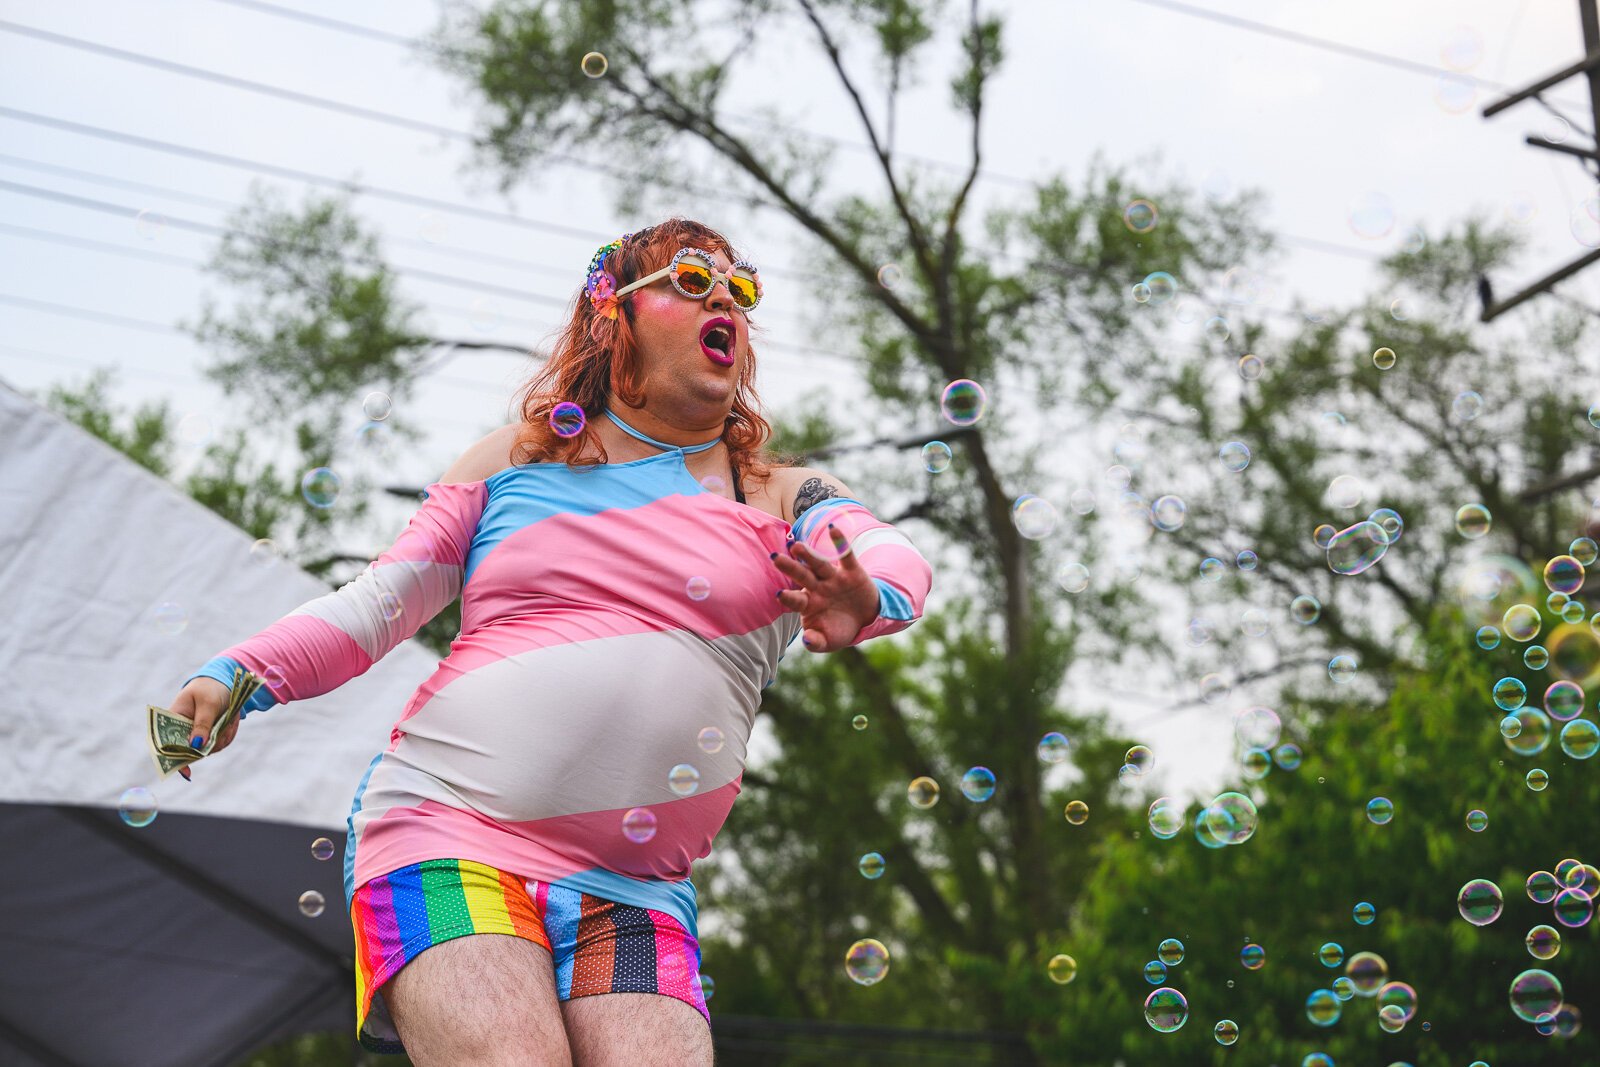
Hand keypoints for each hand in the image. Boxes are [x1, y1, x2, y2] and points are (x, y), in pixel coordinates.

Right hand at [167, 677, 236, 780]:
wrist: (224, 681)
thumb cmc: (210, 688)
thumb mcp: (208, 704)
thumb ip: (202, 724)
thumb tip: (196, 746)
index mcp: (173, 719)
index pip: (167, 743)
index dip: (173, 759)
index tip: (186, 772)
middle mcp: (183, 730)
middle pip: (192, 751)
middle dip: (210, 745)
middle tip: (223, 729)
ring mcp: (198, 734)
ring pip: (210, 749)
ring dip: (223, 737)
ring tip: (229, 719)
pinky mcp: (211, 735)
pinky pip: (221, 742)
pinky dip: (229, 733)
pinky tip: (232, 720)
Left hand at [772, 524, 879, 652]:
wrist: (866, 619)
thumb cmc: (840, 629)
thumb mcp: (829, 642)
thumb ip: (816, 643)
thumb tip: (806, 640)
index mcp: (809, 604)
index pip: (796, 600)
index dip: (789, 598)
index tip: (779, 594)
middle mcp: (818, 588)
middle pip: (802, 576)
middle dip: (789, 567)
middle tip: (774, 557)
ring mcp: (834, 578)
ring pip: (819, 564)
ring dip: (808, 555)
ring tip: (796, 545)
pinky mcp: (851, 571)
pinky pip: (846, 555)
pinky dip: (841, 542)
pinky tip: (834, 529)